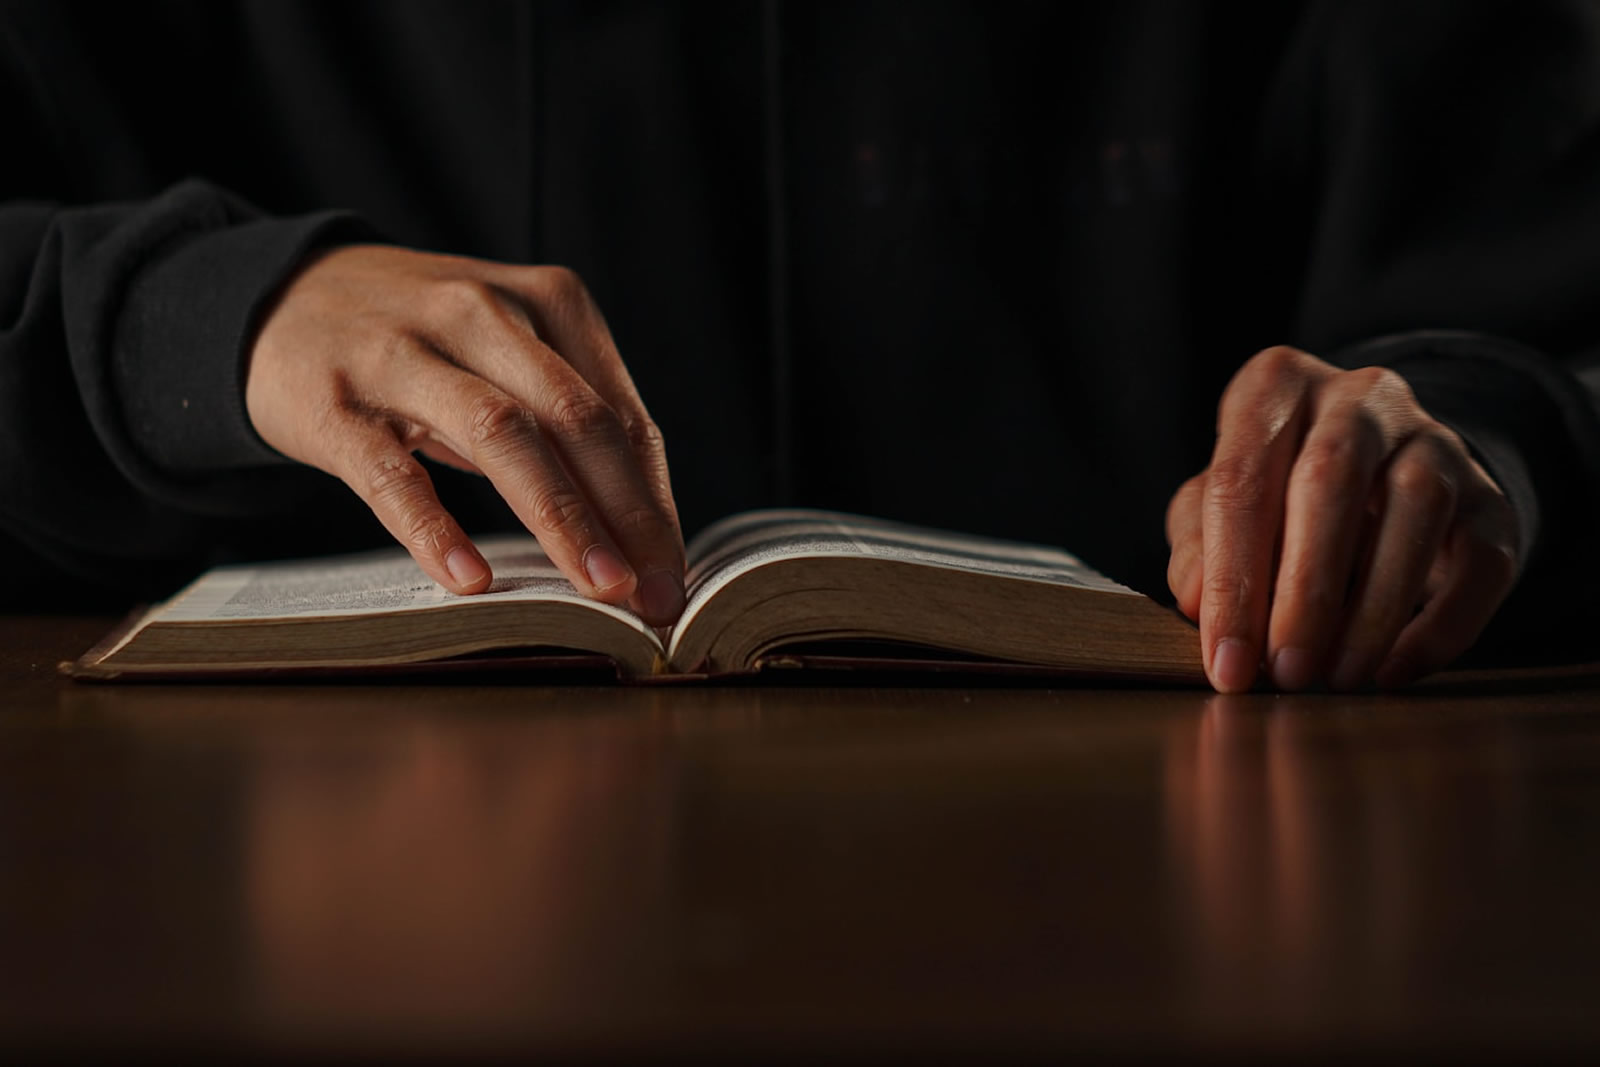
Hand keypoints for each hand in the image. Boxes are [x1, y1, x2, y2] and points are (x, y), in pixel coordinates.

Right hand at [245, 245, 685, 623]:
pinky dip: (435, 527)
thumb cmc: (427, 342)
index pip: (619, 413)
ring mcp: (403, 352)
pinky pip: (391, 471)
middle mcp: (481, 312)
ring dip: (560, 517)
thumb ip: (570, 418)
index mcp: (546, 300)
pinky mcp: (334, 400)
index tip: (674, 574)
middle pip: (575, 419)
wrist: (281, 297)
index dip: (652, 501)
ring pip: (501, 433)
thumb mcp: (508, 351)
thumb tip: (640, 533)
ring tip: (597, 588)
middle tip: (653, 595)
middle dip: (626, 513)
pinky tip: (471, 580)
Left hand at [1165, 346, 1518, 691]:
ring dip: (1374, 608)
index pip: (1241, 480)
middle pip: (1329, 481)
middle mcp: (1359, 395)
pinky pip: (1480, 560)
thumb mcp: (1218, 506)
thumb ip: (1197, 545)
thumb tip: (1197, 600)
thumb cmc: (1275, 494)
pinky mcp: (1490, 496)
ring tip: (1336, 676)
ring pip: (1416, 508)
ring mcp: (1434, 438)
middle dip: (1304, 590)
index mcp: (1275, 387)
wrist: (1379, 473)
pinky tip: (1395, 671)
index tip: (1226, 661)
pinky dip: (1441, 625)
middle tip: (1287, 671)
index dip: (1230, 580)